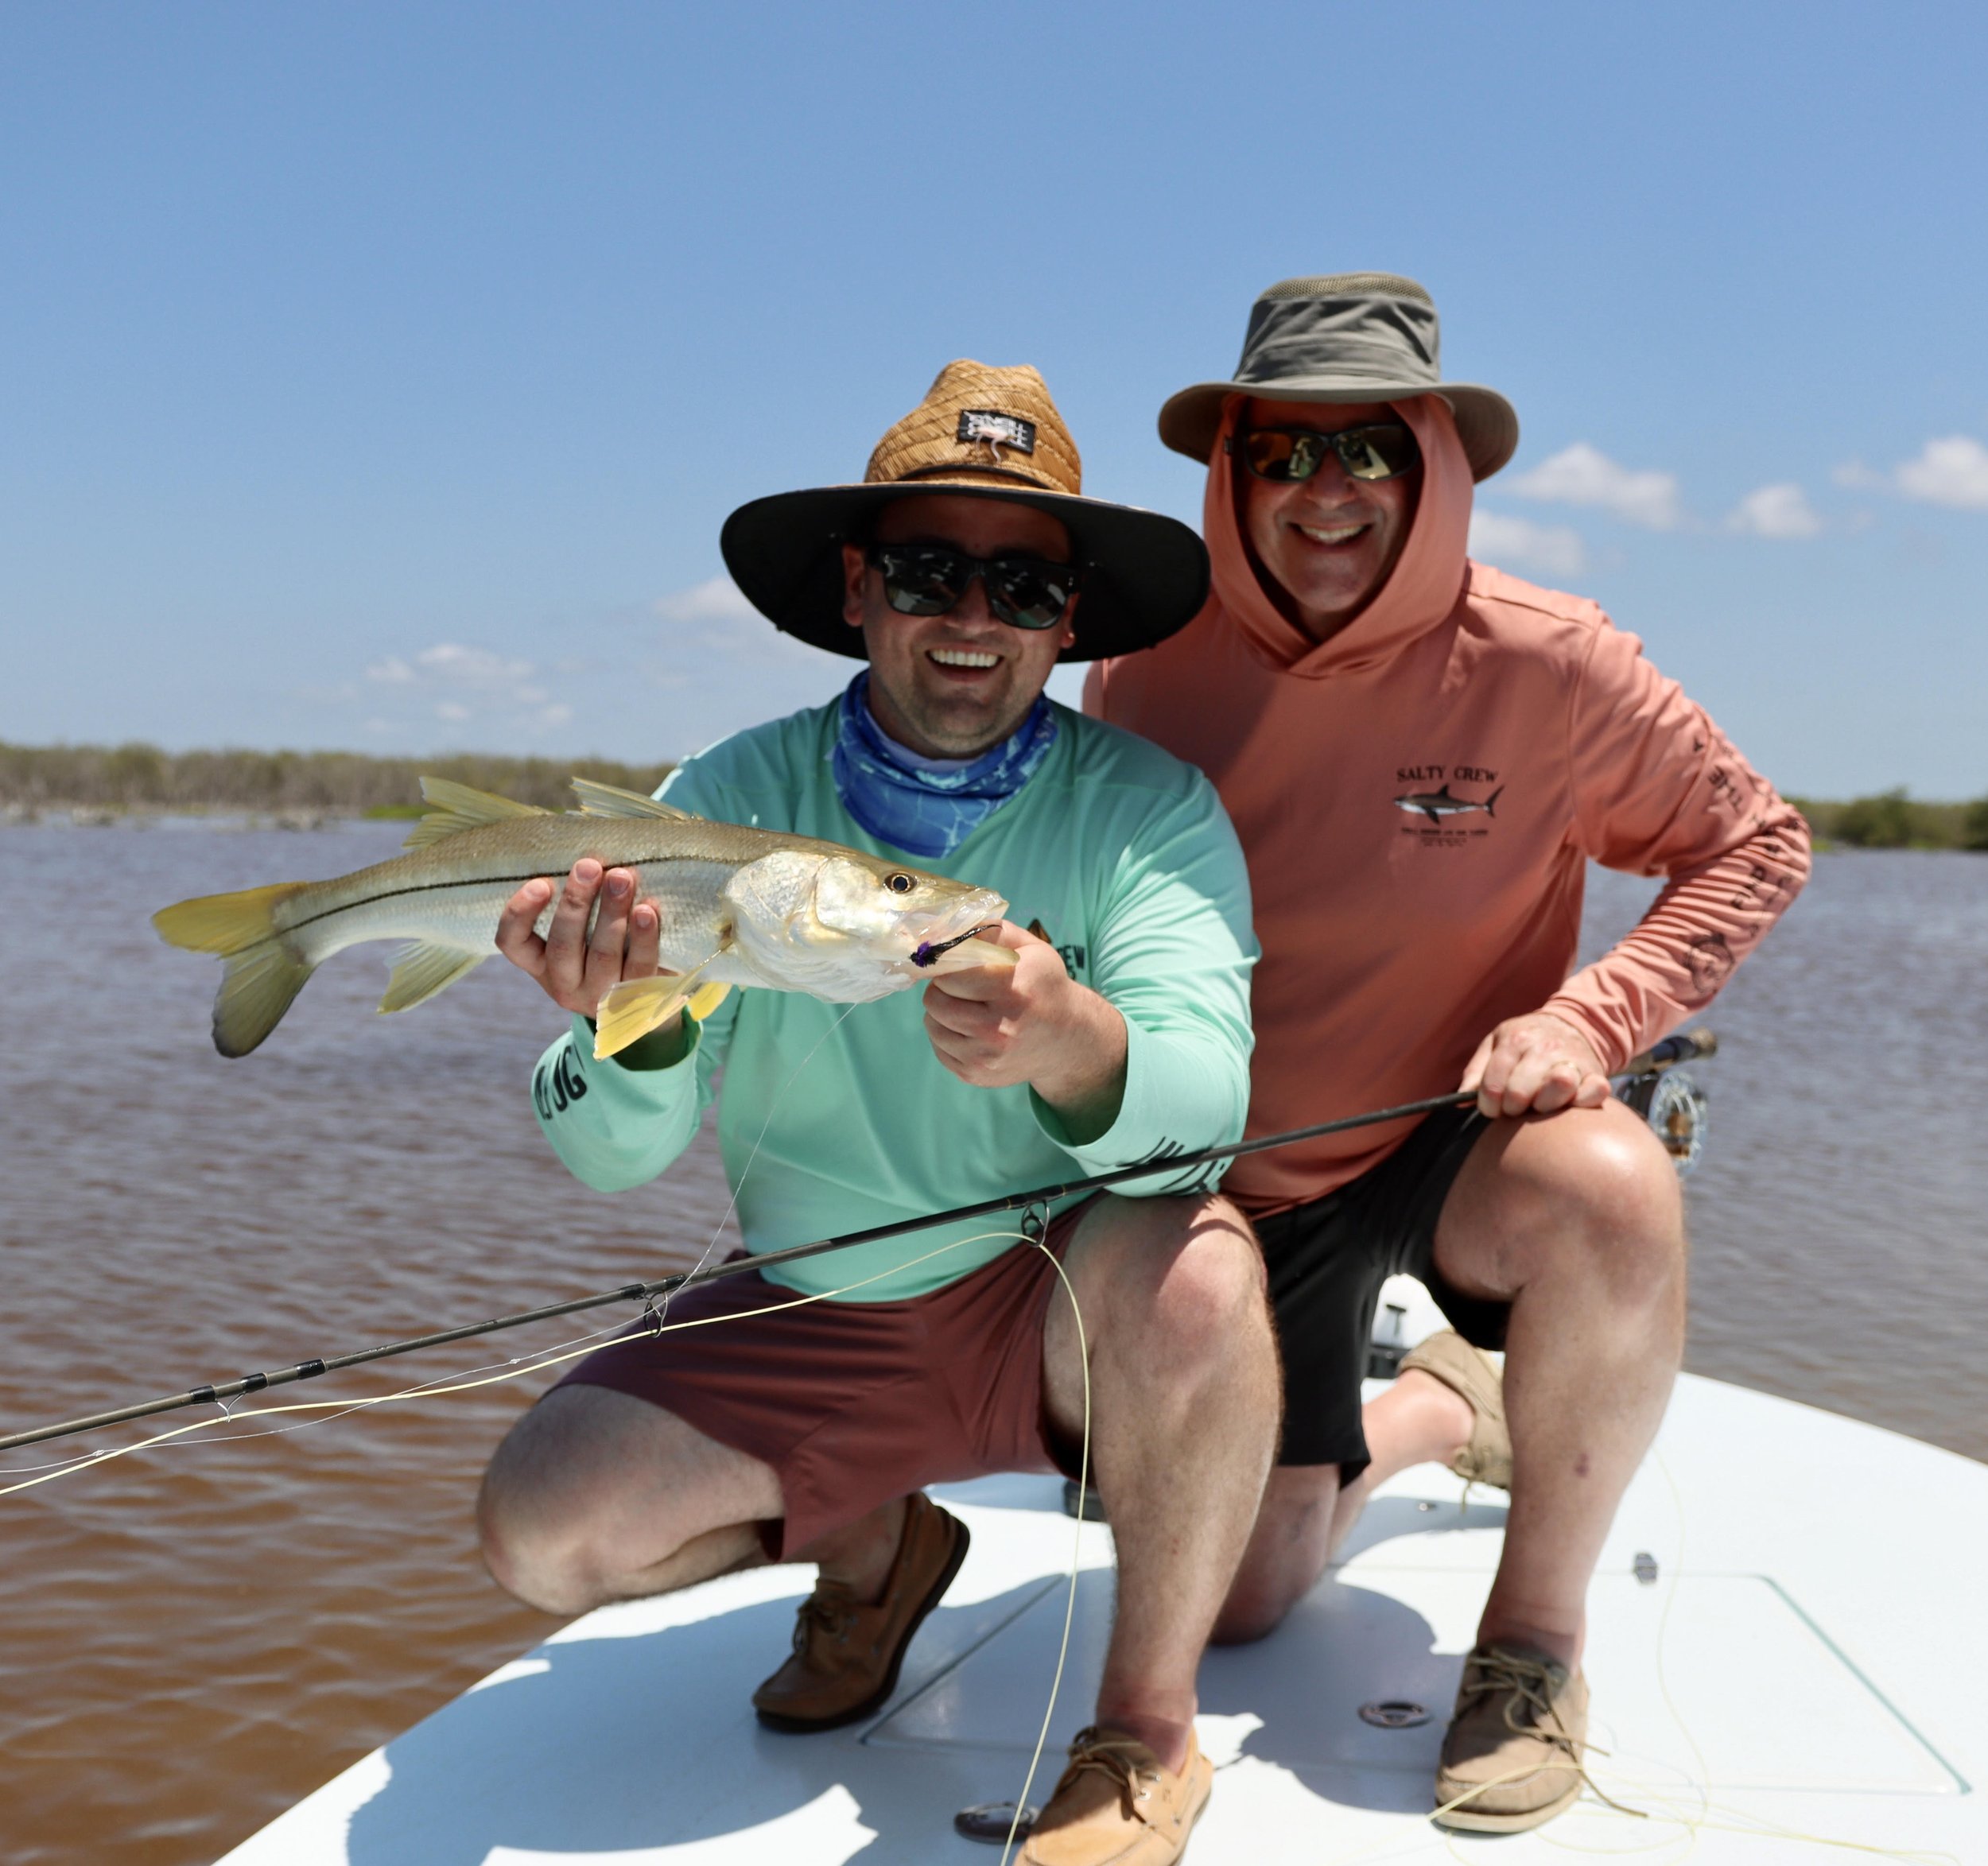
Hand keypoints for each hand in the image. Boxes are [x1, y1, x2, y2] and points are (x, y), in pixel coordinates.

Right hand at [495, 860, 662, 1018]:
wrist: (644, 996)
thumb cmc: (605, 946)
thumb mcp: (581, 931)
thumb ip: (579, 901)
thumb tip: (590, 850)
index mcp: (540, 963)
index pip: (512, 943)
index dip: (520, 913)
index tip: (541, 883)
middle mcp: (565, 984)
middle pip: (563, 946)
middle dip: (576, 903)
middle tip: (590, 866)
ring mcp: (600, 995)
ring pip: (603, 956)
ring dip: (612, 913)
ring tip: (622, 878)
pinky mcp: (636, 997)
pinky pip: (640, 967)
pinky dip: (644, 937)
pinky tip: (648, 910)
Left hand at [922, 920, 1126, 1135]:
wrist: (1067, 1040)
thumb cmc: (1044, 986)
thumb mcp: (1031, 949)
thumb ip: (992, 931)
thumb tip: (949, 928)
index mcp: (1014, 992)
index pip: (951, 974)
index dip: (947, 964)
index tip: (952, 961)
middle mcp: (999, 1030)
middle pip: (936, 1001)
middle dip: (942, 987)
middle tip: (960, 984)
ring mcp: (986, 1058)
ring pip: (932, 1025)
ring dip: (941, 1011)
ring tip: (966, 1004)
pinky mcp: (976, 1075)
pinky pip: (939, 1048)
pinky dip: (947, 1034)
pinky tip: (970, 1027)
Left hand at [1460, 1012, 1609, 1118]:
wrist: (1571, 1023)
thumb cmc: (1524, 1041)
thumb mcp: (1495, 1044)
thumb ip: (1476, 1072)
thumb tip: (1460, 1101)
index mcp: (1515, 1040)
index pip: (1492, 1084)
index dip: (1488, 1106)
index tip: (1492, 1109)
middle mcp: (1544, 1048)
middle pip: (1520, 1091)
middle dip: (1512, 1108)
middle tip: (1515, 1108)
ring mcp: (1572, 1060)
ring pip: (1559, 1087)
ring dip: (1544, 1106)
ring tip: (1539, 1106)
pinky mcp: (1596, 1073)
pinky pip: (1595, 1092)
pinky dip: (1582, 1102)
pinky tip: (1568, 1104)